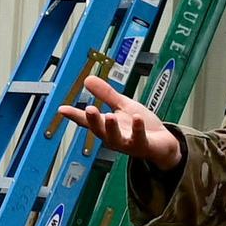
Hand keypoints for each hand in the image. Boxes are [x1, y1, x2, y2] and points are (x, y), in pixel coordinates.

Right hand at [58, 75, 182, 169]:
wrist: (163, 144)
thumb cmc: (141, 126)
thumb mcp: (123, 106)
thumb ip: (106, 95)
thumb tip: (87, 79)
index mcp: (107, 127)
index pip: (88, 121)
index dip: (75, 115)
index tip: (62, 109)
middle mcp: (114, 137)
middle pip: (99, 131)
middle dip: (94, 121)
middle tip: (89, 110)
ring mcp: (128, 143)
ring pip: (116, 139)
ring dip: (112, 128)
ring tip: (109, 116)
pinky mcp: (143, 146)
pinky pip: (139, 139)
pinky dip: (137, 128)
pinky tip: (136, 118)